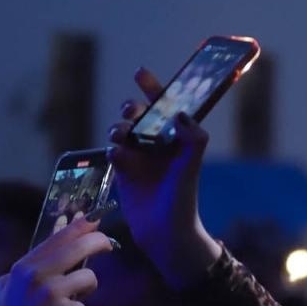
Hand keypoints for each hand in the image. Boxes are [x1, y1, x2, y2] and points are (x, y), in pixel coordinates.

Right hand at [0, 218, 115, 305]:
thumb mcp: (9, 287)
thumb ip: (29, 264)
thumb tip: (54, 231)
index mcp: (23, 267)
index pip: (56, 238)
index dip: (78, 226)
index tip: (93, 218)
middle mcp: (35, 274)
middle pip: (78, 247)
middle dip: (98, 242)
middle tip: (108, 244)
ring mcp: (50, 290)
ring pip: (89, 278)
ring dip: (86, 292)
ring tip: (70, 304)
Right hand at [107, 68, 218, 287]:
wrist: (165, 232)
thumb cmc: (183, 199)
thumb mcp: (190, 166)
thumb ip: (192, 138)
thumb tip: (180, 114)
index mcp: (177, 138)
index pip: (166, 106)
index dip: (154, 88)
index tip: (140, 73)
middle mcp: (158, 144)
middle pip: (139, 114)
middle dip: (132, 108)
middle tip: (132, 113)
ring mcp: (140, 157)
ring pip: (122, 130)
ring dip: (119, 127)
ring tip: (120, 135)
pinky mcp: (125, 171)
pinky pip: (114, 152)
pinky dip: (114, 150)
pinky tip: (118, 156)